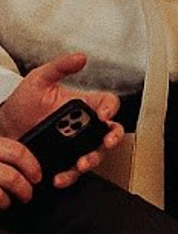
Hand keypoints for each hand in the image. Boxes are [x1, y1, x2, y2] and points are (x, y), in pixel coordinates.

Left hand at [0, 52, 124, 197]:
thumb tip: (80, 57)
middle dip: (110, 139)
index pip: (108, 104)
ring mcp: (74, 145)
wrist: (1, 127)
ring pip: (94, 154)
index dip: (110, 109)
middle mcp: (84, 126)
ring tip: (82, 163)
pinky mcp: (62, 161)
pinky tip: (60, 176)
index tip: (102, 115)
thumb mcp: (39, 80)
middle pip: (109, 132)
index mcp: (83, 105)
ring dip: (92, 160)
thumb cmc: (21, 103)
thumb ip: (59, 67)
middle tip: (105, 142)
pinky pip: (72, 171)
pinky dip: (70, 176)